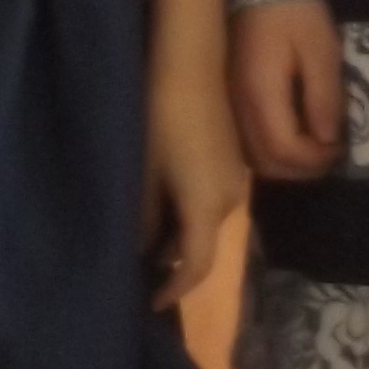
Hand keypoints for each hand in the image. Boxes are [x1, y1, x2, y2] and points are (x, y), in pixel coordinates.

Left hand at [147, 63, 250, 306]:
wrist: (189, 65)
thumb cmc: (159, 119)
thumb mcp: (142, 175)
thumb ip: (143, 221)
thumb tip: (140, 250)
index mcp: (209, 207)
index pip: (195, 267)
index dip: (173, 291)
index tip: (148, 304)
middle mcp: (230, 199)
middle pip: (202, 247)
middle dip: (172, 266)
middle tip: (135, 272)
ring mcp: (233, 178)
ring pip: (205, 223)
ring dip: (178, 237)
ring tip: (141, 240)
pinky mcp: (229, 159)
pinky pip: (209, 201)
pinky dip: (187, 213)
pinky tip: (160, 204)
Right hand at [231, 0, 344, 180]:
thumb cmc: (296, 13)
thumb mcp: (321, 50)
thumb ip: (324, 96)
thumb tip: (328, 139)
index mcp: (261, 93)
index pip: (283, 149)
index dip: (314, 159)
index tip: (339, 148)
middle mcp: (238, 105)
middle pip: (265, 162)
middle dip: (302, 169)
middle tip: (331, 154)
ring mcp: (231, 103)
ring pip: (253, 157)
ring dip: (286, 163)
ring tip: (315, 148)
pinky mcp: (232, 98)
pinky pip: (247, 142)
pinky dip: (272, 151)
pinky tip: (294, 136)